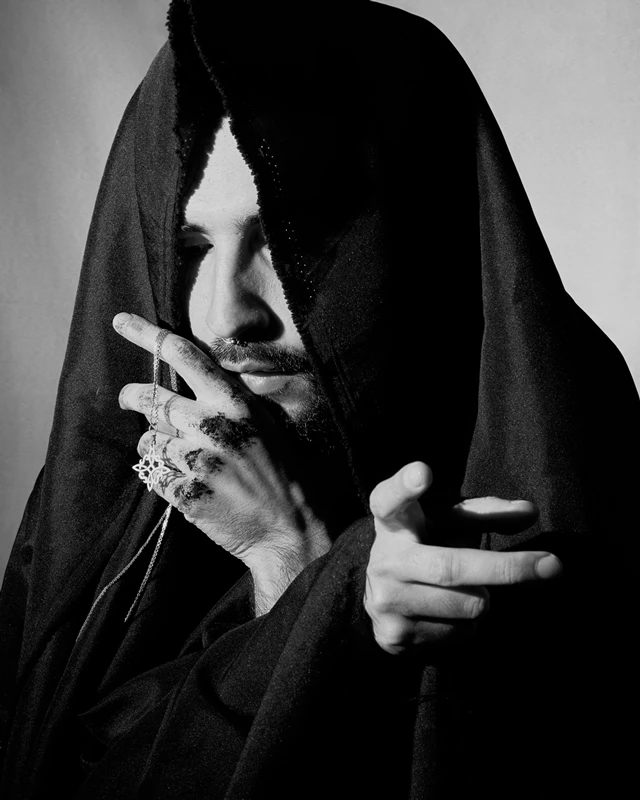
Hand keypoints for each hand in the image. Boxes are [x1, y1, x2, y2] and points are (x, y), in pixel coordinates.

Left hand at [114, 312, 330, 613]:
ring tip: (176, 454)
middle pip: (151, 397)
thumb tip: (188, 382)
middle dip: (131, 396)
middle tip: (127, 398)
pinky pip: (150, 472)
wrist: (288, 525)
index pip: (183, 354)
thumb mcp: (263, 422)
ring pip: (147, 438)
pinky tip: (181, 478)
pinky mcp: (184, 492)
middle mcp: (211, 425)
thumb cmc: (279, 470)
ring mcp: (195, 460)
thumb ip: (227, 399)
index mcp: (233, 402)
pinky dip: (157, 473)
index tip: (121, 322)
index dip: (147, 334)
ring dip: (153, 443)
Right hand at [365, 462, 561, 653]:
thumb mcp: (450, 524)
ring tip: (468, 589)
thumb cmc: (428, 546)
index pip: (391, 498)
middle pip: (452, 567)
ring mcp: (386, 599)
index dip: (405, 486)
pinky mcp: (395, 635)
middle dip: (506, 568)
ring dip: (485, 598)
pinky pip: (461, 632)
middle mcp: (384, 558)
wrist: (381, 599)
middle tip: (553, 565)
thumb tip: (530, 511)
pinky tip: (449, 613)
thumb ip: (487, 513)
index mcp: (394, 520)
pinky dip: (470, 623)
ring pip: (468, 604)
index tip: (424, 472)